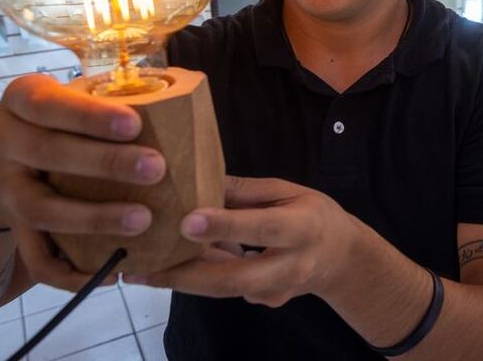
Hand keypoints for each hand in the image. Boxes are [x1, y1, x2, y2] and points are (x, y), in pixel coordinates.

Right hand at [0, 74, 166, 290]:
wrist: (7, 157)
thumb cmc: (63, 119)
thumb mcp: (76, 95)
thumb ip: (115, 94)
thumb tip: (188, 93)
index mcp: (22, 99)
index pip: (50, 104)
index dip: (90, 116)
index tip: (135, 124)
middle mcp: (3, 141)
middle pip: (49, 153)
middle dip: (105, 163)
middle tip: (156, 169)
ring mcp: (4, 189)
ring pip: (41, 210)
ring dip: (94, 218)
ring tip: (143, 220)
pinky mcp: (13, 228)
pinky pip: (36, 260)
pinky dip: (72, 273)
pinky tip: (112, 272)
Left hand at [124, 176, 358, 306]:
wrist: (342, 259)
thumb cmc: (314, 214)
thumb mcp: (289, 191)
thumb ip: (247, 191)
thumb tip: (199, 180)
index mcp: (303, 227)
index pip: (262, 227)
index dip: (225, 225)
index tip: (187, 221)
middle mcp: (291, 265)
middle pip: (235, 277)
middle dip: (186, 273)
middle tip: (143, 267)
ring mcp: (277, 290)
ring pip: (224, 289)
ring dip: (181, 281)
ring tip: (140, 272)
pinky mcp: (264, 302)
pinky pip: (226, 290)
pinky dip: (197, 278)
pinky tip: (168, 267)